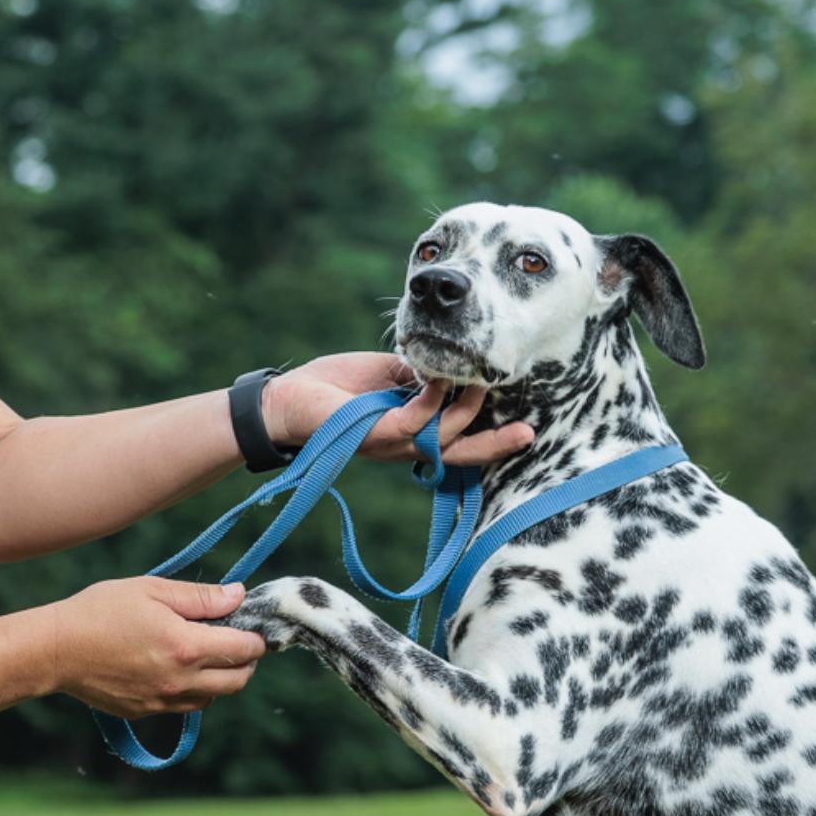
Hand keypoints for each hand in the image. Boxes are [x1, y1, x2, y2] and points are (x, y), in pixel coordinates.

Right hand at [47, 577, 267, 717]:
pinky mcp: (146, 711)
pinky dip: (193, 690)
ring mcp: (162, 700)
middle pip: (238, 681)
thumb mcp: (151, 590)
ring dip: (221, 679)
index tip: (251, 625)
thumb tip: (238, 596)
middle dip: (246, 662)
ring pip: (213, 698)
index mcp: (186, 647)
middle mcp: (180, 680)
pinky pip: (184, 706)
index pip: (245, 650)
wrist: (55, 650)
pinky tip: (177, 668)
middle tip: (235, 641)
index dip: (256, 637)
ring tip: (205, 654)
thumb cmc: (100, 611)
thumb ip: (200, 597)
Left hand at [264, 352, 534, 466]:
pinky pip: (415, 422)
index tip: (523, 422)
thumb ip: (417, 374)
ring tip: (481, 381)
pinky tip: (440, 378)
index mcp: (411, 432)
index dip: (489, 434)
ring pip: (444, 437)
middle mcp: (405, 445)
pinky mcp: (375, 434)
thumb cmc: (333, 388)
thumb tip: (448, 362)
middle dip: (495, 445)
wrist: (286, 401)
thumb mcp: (386, 375)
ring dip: (466, 410)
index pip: (458, 439)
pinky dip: (433, 400)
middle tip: (528, 433)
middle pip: (461, 453)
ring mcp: (391, 443)